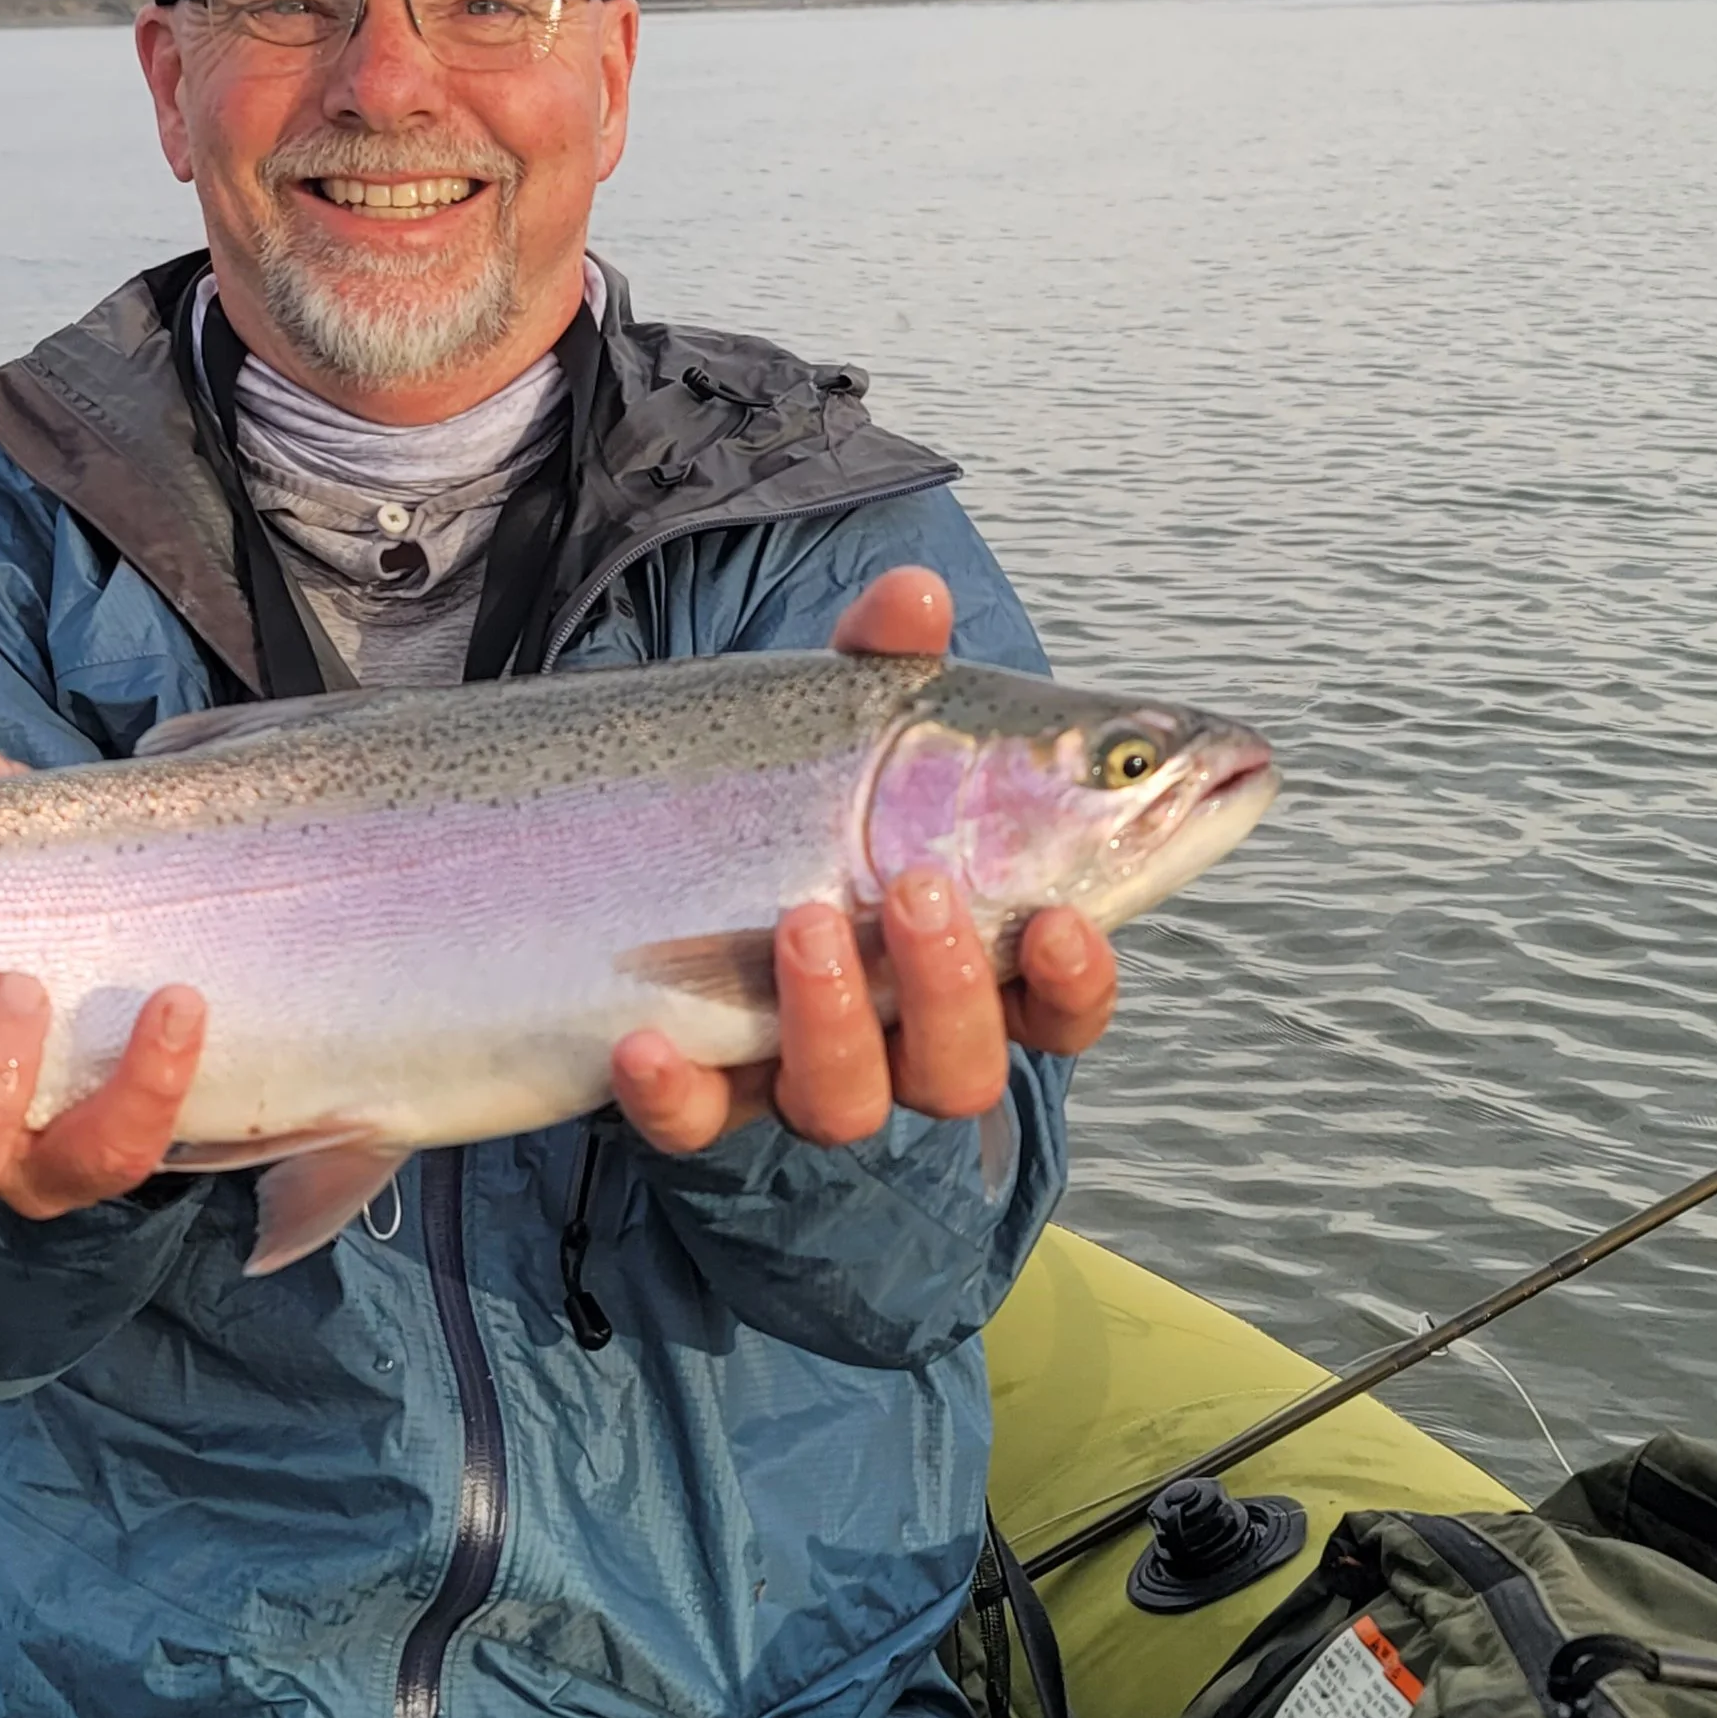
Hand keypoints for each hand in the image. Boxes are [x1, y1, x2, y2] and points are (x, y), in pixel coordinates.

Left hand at [610, 568, 1118, 1156]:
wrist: (637, 854)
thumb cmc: (789, 789)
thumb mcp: (835, 724)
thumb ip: (882, 667)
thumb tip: (914, 593)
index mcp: (965, 954)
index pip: (1058, 1000)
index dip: (1080, 982)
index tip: (1066, 922)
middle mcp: (892, 1032)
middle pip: (962, 1068)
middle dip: (952, 988)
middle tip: (917, 889)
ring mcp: (790, 1066)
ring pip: (844, 1103)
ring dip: (835, 1021)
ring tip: (803, 922)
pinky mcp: (690, 1089)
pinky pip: (688, 1124)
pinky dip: (672, 1091)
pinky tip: (642, 1040)